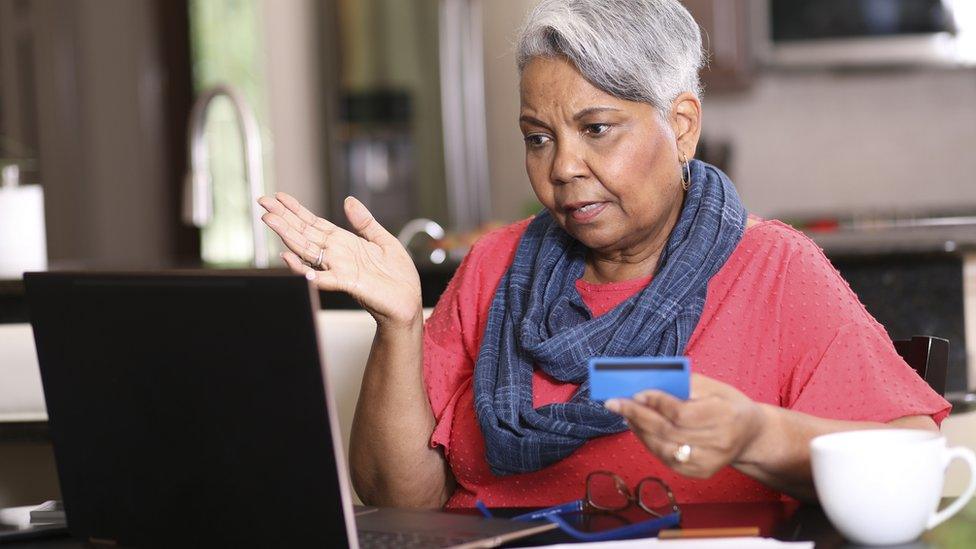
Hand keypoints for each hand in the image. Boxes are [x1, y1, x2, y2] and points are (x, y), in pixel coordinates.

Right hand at [257, 192, 421, 327]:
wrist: (408, 300)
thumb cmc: (398, 276)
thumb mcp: (384, 240)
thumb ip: (365, 222)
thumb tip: (348, 200)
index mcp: (344, 243)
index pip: (314, 223)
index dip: (296, 210)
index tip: (279, 197)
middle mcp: (336, 254)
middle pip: (304, 234)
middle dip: (283, 218)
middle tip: (263, 204)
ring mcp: (339, 268)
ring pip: (307, 251)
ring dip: (287, 236)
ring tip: (270, 222)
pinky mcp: (347, 283)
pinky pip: (322, 277)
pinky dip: (305, 270)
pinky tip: (290, 259)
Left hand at [605, 374, 765, 477]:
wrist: (752, 436)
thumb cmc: (728, 404)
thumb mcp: (715, 386)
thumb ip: (684, 384)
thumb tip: (647, 382)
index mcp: (725, 415)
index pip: (683, 414)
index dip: (657, 403)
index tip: (636, 392)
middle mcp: (719, 442)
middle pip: (669, 431)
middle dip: (637, 415)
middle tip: (614, 402)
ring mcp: (710, 462)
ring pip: (663, 448)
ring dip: (638, 430)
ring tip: (623, 413)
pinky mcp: (700, 473)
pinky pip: (666, 459)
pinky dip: (648, 443)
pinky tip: (638, 428)